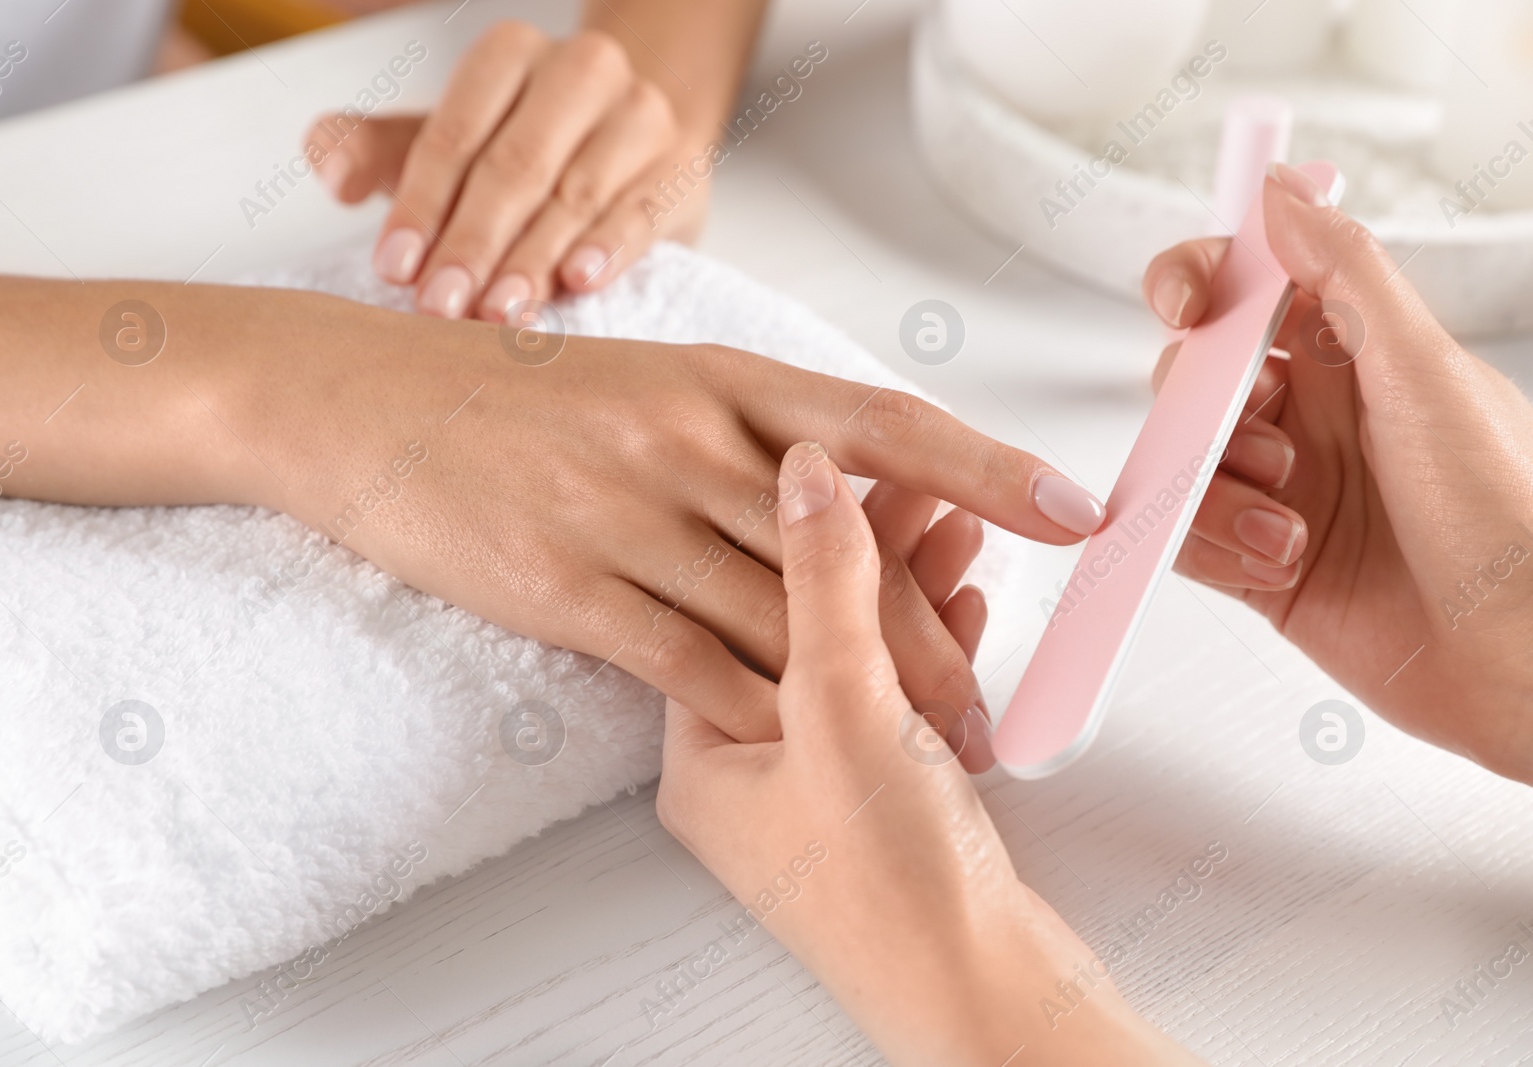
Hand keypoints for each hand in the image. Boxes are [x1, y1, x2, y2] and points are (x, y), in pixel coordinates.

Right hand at [221, 302, 1106, 760]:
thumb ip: (742, 427)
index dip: (986, 469)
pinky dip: (748, 707)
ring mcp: (626, 511)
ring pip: (777, 615)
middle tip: (998, 696)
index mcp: (718, 374)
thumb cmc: (513, 393)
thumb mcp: (643, 378)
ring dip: (858, 691)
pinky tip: (794, 743)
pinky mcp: (569, 587)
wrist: (365, 403)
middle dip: (932, 632)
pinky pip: (685, 661)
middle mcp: (685, 437)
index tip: (1073, 510)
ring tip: (924, 746)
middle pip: (845, 547)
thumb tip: (841, 476)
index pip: (882, 424)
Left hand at [307, 21, 703, 321]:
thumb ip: (379, 151)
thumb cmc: (525, 147)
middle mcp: (581, 71)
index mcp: (511, 55)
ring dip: (530, 260)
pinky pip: (639, 212)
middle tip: (439, 306)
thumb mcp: (447, 140)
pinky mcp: (679, 170)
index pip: (457, 132)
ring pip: (575, 195)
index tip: (395, 267)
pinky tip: (578, 281)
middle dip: (472, 243)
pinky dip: (608, 249)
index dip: (422, 204)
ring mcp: (639, 117)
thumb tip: (334, 173)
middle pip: (516, 166)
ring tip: (495, 312)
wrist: (632, 139)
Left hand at [658, 444, 1202, 1066]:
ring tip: (959, 524)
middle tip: (921, 485)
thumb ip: (821, 582)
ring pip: (860, 659)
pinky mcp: (883, 803)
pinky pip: (901, 700)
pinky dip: (936, 648)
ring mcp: (819, 791)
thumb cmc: (893, 893)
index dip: (788, 532)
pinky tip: (969, 602)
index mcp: (702, 759)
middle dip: (868, 554)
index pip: (729, 608)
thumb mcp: (844, 709)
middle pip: (800, 626)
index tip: (842, 469)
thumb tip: (805, 473)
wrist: (981, 997)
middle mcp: (750, 775)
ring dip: (911, 593)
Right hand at [1144, 163, 1532, 782]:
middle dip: (1206, 408)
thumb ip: (1344, 274)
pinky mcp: (1257, 563)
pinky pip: (1185, 538)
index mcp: (1355, 354)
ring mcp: (1281, 491)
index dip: (1201, 282)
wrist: (1521, 660)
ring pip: (1182, 462)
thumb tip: (1282, 192)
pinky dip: (1216, 547)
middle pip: (1195, 378)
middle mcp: (1313, 417)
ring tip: (1289, 523)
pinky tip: (1279, 561)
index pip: (1250, 289)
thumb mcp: (1426, 372)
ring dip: (1218, 491)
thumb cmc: (1507, 517)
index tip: (1185, 300)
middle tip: (1261, 439)